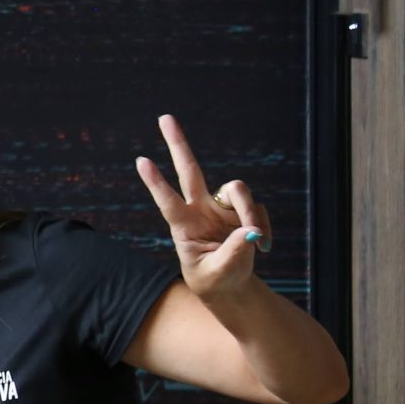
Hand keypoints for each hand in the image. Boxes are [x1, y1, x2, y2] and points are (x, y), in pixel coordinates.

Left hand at [133, 113, 270, 298]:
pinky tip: (262, 246)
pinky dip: (263, 227)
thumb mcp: (218, 274)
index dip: (156, 183)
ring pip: (237, 189)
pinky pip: (258, 210)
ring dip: (249, 211)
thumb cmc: (214, 280)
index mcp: (183, 226)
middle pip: (190, 171)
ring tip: (256, 239)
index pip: (167, 202)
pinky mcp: (243, 212)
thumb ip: (233, 253)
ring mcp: (222, 208)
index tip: (140, 160)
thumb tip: (250, 230)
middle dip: (178, 144)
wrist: (230, 286)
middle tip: (164, 117)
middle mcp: (200, 210)